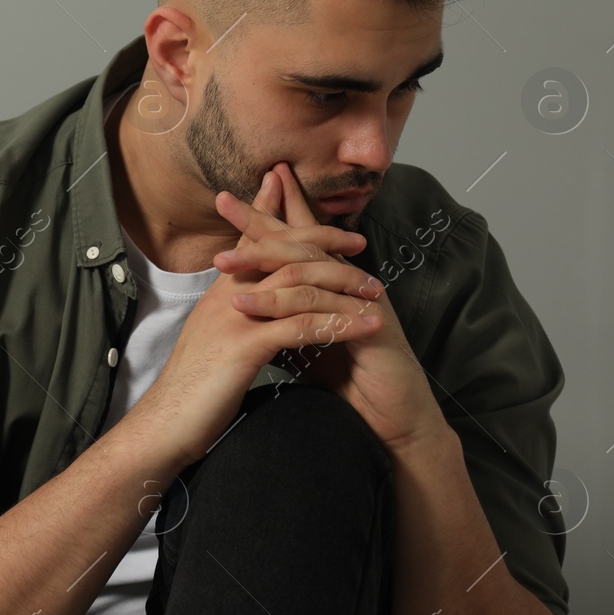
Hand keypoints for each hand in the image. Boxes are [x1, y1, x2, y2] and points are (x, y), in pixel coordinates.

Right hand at [119, 171, 383, 471]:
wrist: (164, 423)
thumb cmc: (190, 390)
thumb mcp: (212, 342)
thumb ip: (233, 318)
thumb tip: (252, 309)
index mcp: (219, 293)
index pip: (252, 242)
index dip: (279, 218)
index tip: (308, 208)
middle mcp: (226, 296)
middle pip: (280, 250)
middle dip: (324, 241)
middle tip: (360, 242)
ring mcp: (235, 318)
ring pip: (297, 283)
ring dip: (342, 284)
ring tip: (376, 290)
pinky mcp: (245, 346)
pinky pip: (302, 326)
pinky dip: (339, 323)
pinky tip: (367, 327)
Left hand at [215, 163, 445, 449]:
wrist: (391, 417)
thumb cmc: (349, 377)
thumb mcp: (302, 337)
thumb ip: (281, 313)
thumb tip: (243, 299)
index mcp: (330, 281)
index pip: (295, 239)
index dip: (267, 216)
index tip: (228, 197)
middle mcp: (347, 282)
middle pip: (302, 239)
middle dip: (262, 221)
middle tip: (224, 203)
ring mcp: (360, 299)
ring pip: (308, 267)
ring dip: (263, 262)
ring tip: (222, 264)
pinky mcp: (368, 324)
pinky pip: (322, 305)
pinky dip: (283, 304)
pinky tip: (252, 305)